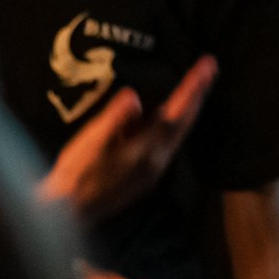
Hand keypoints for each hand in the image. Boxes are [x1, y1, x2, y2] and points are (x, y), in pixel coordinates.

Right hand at [40, 56, 218, 222]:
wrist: (69, 215)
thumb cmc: (77, 175)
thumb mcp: (91, 144)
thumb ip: (114, 120)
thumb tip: (134, 97)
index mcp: (148, 149)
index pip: (178, 112)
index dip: (193, 87)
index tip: (208, 64)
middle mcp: (158, 159)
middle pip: (185, 121)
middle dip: (198, 93)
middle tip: (210, 68)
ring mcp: (153, 169)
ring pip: (179, 132)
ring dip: (189, 108)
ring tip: (196, 87)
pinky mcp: (144, 175)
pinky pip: (168, 142)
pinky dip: (175, 123)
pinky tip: (169, 117)